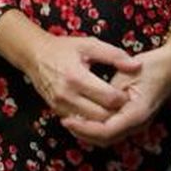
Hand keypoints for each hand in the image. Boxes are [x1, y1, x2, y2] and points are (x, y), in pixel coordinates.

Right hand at [0, 11, 142, 122]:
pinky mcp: (58, 112)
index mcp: (77, 77)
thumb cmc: (64, 48)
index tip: (130, 92)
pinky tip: (100, 112)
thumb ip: (114, 55)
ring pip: (92, 125)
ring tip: (115, 109)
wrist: (34, 56)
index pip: (109, 98)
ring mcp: (61, 107)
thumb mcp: (89, 45)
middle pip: (102, 116)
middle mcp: (68, 96)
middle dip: (117, 112)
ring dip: (106, 120)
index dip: (123, 98)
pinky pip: (81, 125)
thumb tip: (136, 66)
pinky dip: (93, 122)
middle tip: (126, 104)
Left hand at [60, 33, 170, 146]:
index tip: (67, 120)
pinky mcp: (133, 119)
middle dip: (84, 133)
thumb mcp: (126, 74)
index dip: (84, 129)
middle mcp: (138, 125)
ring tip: (70, 120)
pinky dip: (97, 126)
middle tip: (64, 121)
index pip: (105, 131)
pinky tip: (84, 116)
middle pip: (105, 139)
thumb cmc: (150, 66)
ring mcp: (136, 124)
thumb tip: (89, 103)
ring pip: (108, 137)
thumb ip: (109, 92)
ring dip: (89, 131)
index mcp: (136, 114)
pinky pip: (112, 129)